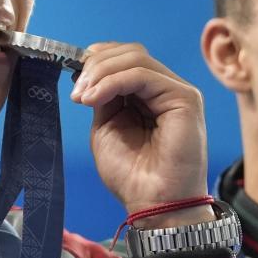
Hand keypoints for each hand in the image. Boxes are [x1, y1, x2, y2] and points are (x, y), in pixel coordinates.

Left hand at [70, 42, 211, 226]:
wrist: (154, 204)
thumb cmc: (133, 176)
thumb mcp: (107, 128)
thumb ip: (104, 98)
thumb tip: (92, 74)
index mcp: (148, 95)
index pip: (124, 59)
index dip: (98, 60)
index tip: (73, 77)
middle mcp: (165, 89)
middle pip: (130, 53)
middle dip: (96, 64)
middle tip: (76, 91)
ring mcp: (177, 91)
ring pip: (136, 58)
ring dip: (101, 72)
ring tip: (82, 96)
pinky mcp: (185, 98)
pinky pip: (143, 74)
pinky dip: (113, 81)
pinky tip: (95, 98)